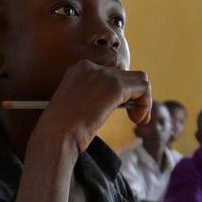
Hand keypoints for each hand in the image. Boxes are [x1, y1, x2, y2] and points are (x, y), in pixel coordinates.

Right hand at [31, 61, 151, 152]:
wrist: (55, 135)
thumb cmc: (62, 130)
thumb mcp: (77, 106)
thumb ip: (95, 97)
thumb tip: (118, 100)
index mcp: (79, 69)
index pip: (112, 74)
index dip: (121, 93)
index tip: (119, 110)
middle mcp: (91, 66)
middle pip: (127, 75)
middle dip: (134, 96)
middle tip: (133, 117)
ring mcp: (103, 75)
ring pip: (140, 79)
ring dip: (143, 100)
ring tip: (138, 119)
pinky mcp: (115, 86)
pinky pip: (143, 89)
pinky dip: (145, 104)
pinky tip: (137, 119)